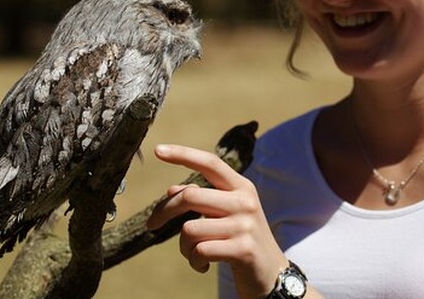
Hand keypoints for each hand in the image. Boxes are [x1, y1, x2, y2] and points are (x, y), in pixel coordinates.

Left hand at [147, 144, 288, 297]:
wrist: (272, 274)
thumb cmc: (242, 240)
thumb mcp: (226, 215)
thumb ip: (203, 200)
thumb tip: (171, 191)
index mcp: (241, 187)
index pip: (210, 163)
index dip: (183, 154)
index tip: (157, 150)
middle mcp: (245, 201)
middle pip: (190, 195)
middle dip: (164, 211)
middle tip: (151, 225)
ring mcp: (245, 225)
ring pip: (190, 229)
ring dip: (184, 247)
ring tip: (194, 254)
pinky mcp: (243, 249)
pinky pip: (199, 251)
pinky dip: (194, 261)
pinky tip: (203, 265)